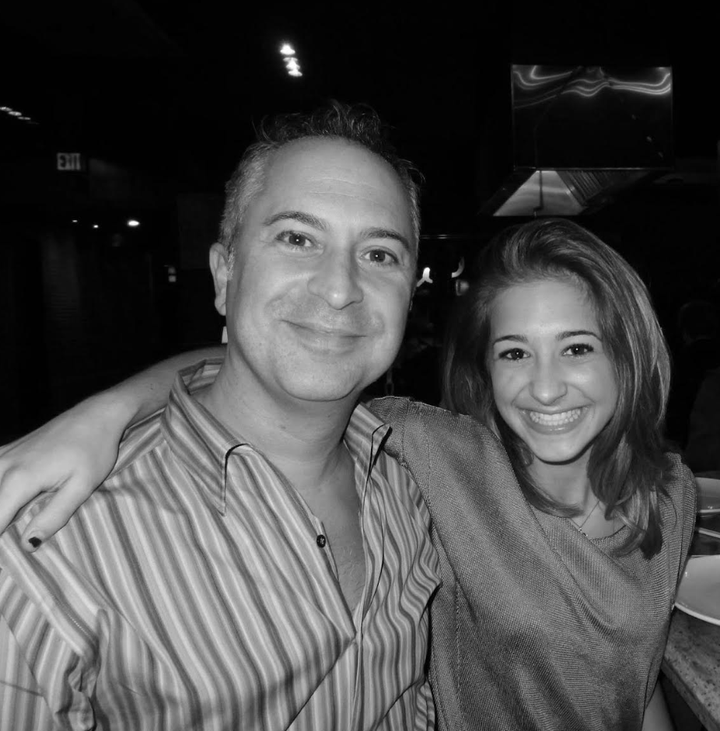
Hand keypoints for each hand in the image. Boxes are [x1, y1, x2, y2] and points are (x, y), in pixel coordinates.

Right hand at [0, 393, 125, 550]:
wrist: (99, 414)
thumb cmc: (95, 449)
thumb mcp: (82, 487)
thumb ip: (54, 516)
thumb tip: (28, 544)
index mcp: (20, 479)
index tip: (5, 560)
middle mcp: (4, 466)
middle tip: (10, 551)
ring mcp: (3, 455)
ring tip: (12, 522)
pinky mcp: (7, 450)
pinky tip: (6, 502)